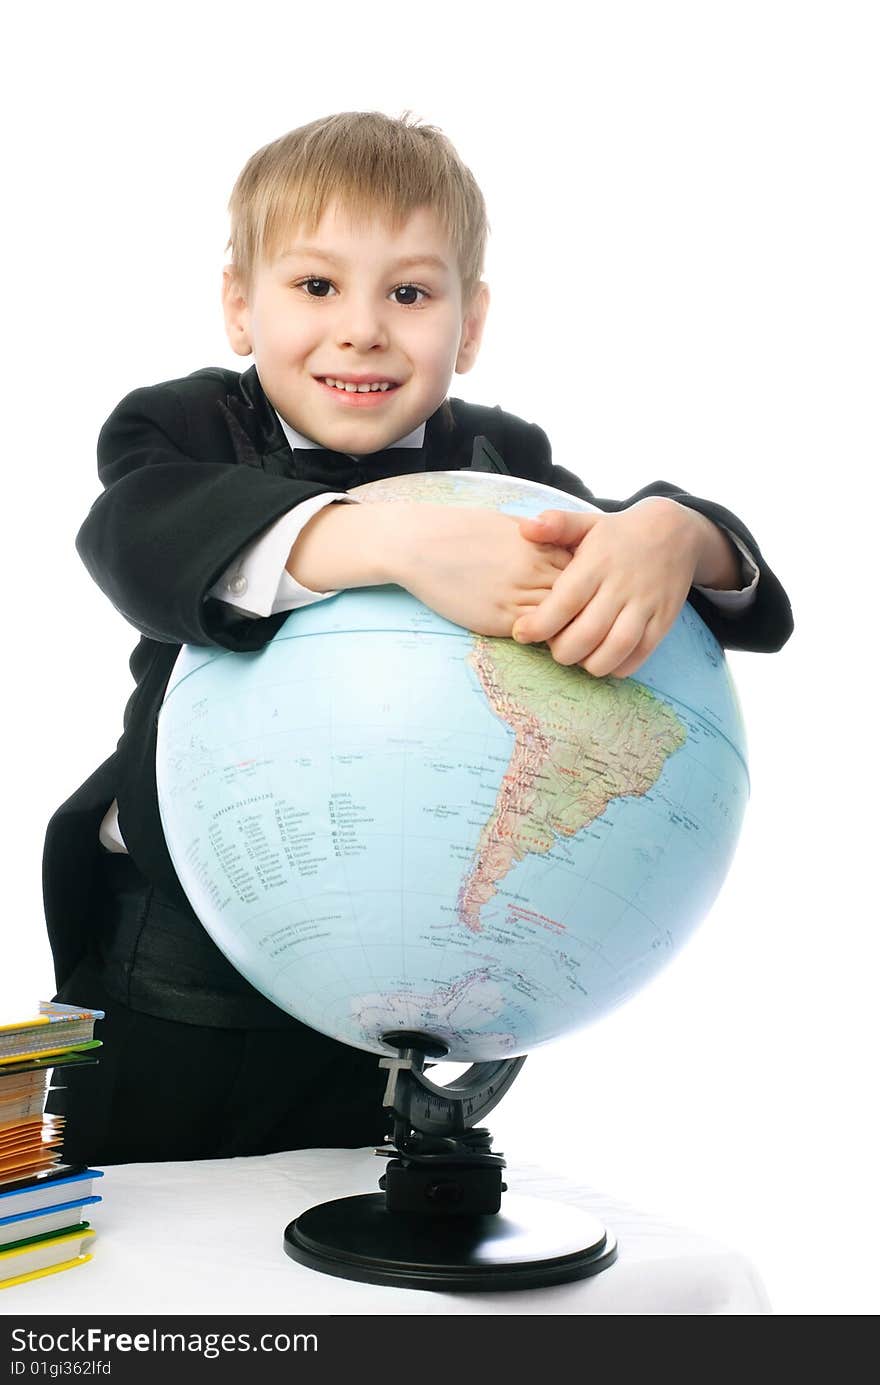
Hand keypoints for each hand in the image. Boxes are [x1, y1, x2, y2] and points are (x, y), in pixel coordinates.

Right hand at [389, 504, 573, 636]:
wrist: (421, 544)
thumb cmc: (462, 529)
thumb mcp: (510, 525)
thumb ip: (540, 541)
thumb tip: (560, 553)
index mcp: (540, 545)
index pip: (584, 570)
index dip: (588, 583)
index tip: (588, 592)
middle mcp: (534, 570)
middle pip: (580, 598)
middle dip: (585, 608)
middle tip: (587, 619)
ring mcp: (517, 596)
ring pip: (562, 620)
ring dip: (568, 627)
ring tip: (570, 633)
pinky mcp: (499, 619)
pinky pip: (536, 634)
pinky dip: (545, 636)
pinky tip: (543, 635)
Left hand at [510, 501, 702, 678]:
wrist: (675, 531)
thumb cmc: (619, 533)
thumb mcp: (587, 521)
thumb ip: (556, 525)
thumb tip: (525, 529)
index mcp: (597, 563)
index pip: (564, 602)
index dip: (539, 625)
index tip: (522, 632)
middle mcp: (622, 585)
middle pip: (587, 633)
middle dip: (563, 651)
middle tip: (554, 648)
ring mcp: (646, 604)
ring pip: (617, 648)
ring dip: (592, 663)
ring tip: (579, 658)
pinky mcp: (664, 619)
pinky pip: (642, 653)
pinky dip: (620, 666)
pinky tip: (605, 661)